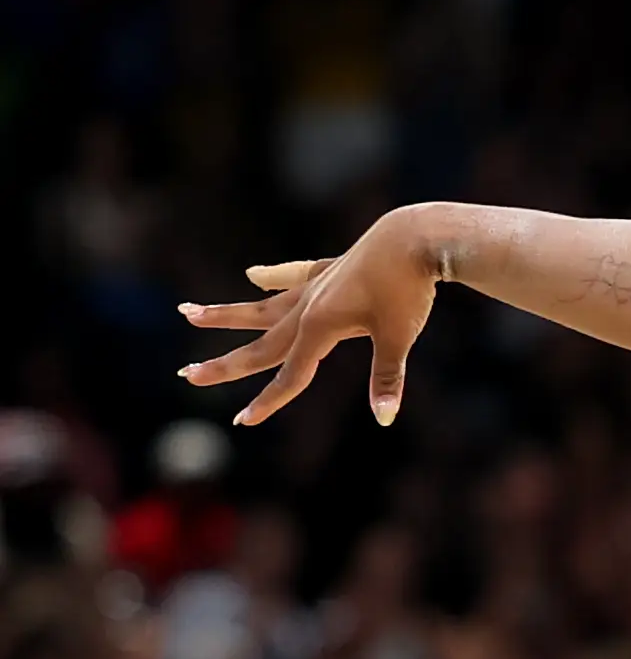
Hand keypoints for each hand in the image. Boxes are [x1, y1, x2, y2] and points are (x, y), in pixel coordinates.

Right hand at [178, 209, 445, 426]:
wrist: (415, 237)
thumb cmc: (408, 289)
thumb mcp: (399, 336)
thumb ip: (387, 377)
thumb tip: (384, 418)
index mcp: (318, 327)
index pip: (290, 375)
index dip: (268, 402)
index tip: (241, 421)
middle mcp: (307, 307)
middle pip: (261, 344)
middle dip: (225, 365)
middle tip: (186, 375)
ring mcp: (316, 286)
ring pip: (263, 307)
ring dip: (227, 315)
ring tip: (189, 313)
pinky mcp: (331, 270)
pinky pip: (294, 276)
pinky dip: (274, 277)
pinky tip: (253, 275)